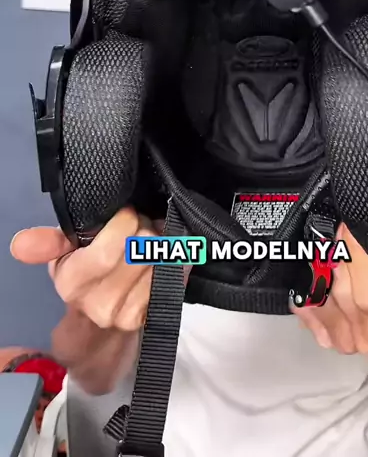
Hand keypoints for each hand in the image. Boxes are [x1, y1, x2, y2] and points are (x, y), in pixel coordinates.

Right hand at [10, 208, 169, 331]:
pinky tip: (160, 257)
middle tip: (137, 225)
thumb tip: (20, 244)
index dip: (125, 220)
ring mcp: (131, 313)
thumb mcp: (62, 255)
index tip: (124, 214)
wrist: (98, 325)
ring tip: (147, 241)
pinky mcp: (156, 314)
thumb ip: (46, 243)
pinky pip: (177, 272)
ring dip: (161, 241)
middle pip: (143, 245)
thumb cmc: (81, 275)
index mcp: (75, 283)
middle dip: (144, 226)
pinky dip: (173, 258)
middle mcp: (103, 303)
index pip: (113, 245)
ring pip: (162, 256)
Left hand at [292, 223, 367, 353]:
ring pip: (322, 298)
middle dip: (339, 258)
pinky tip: (313, 273)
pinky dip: (307, 289)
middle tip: (340, 232)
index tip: (350, 231)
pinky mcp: (325, 335)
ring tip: (329, 250)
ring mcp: (344, 338)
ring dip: (323, 271)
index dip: (355, 260)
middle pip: (341, 293)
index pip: (366, 296)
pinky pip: (306, 310)